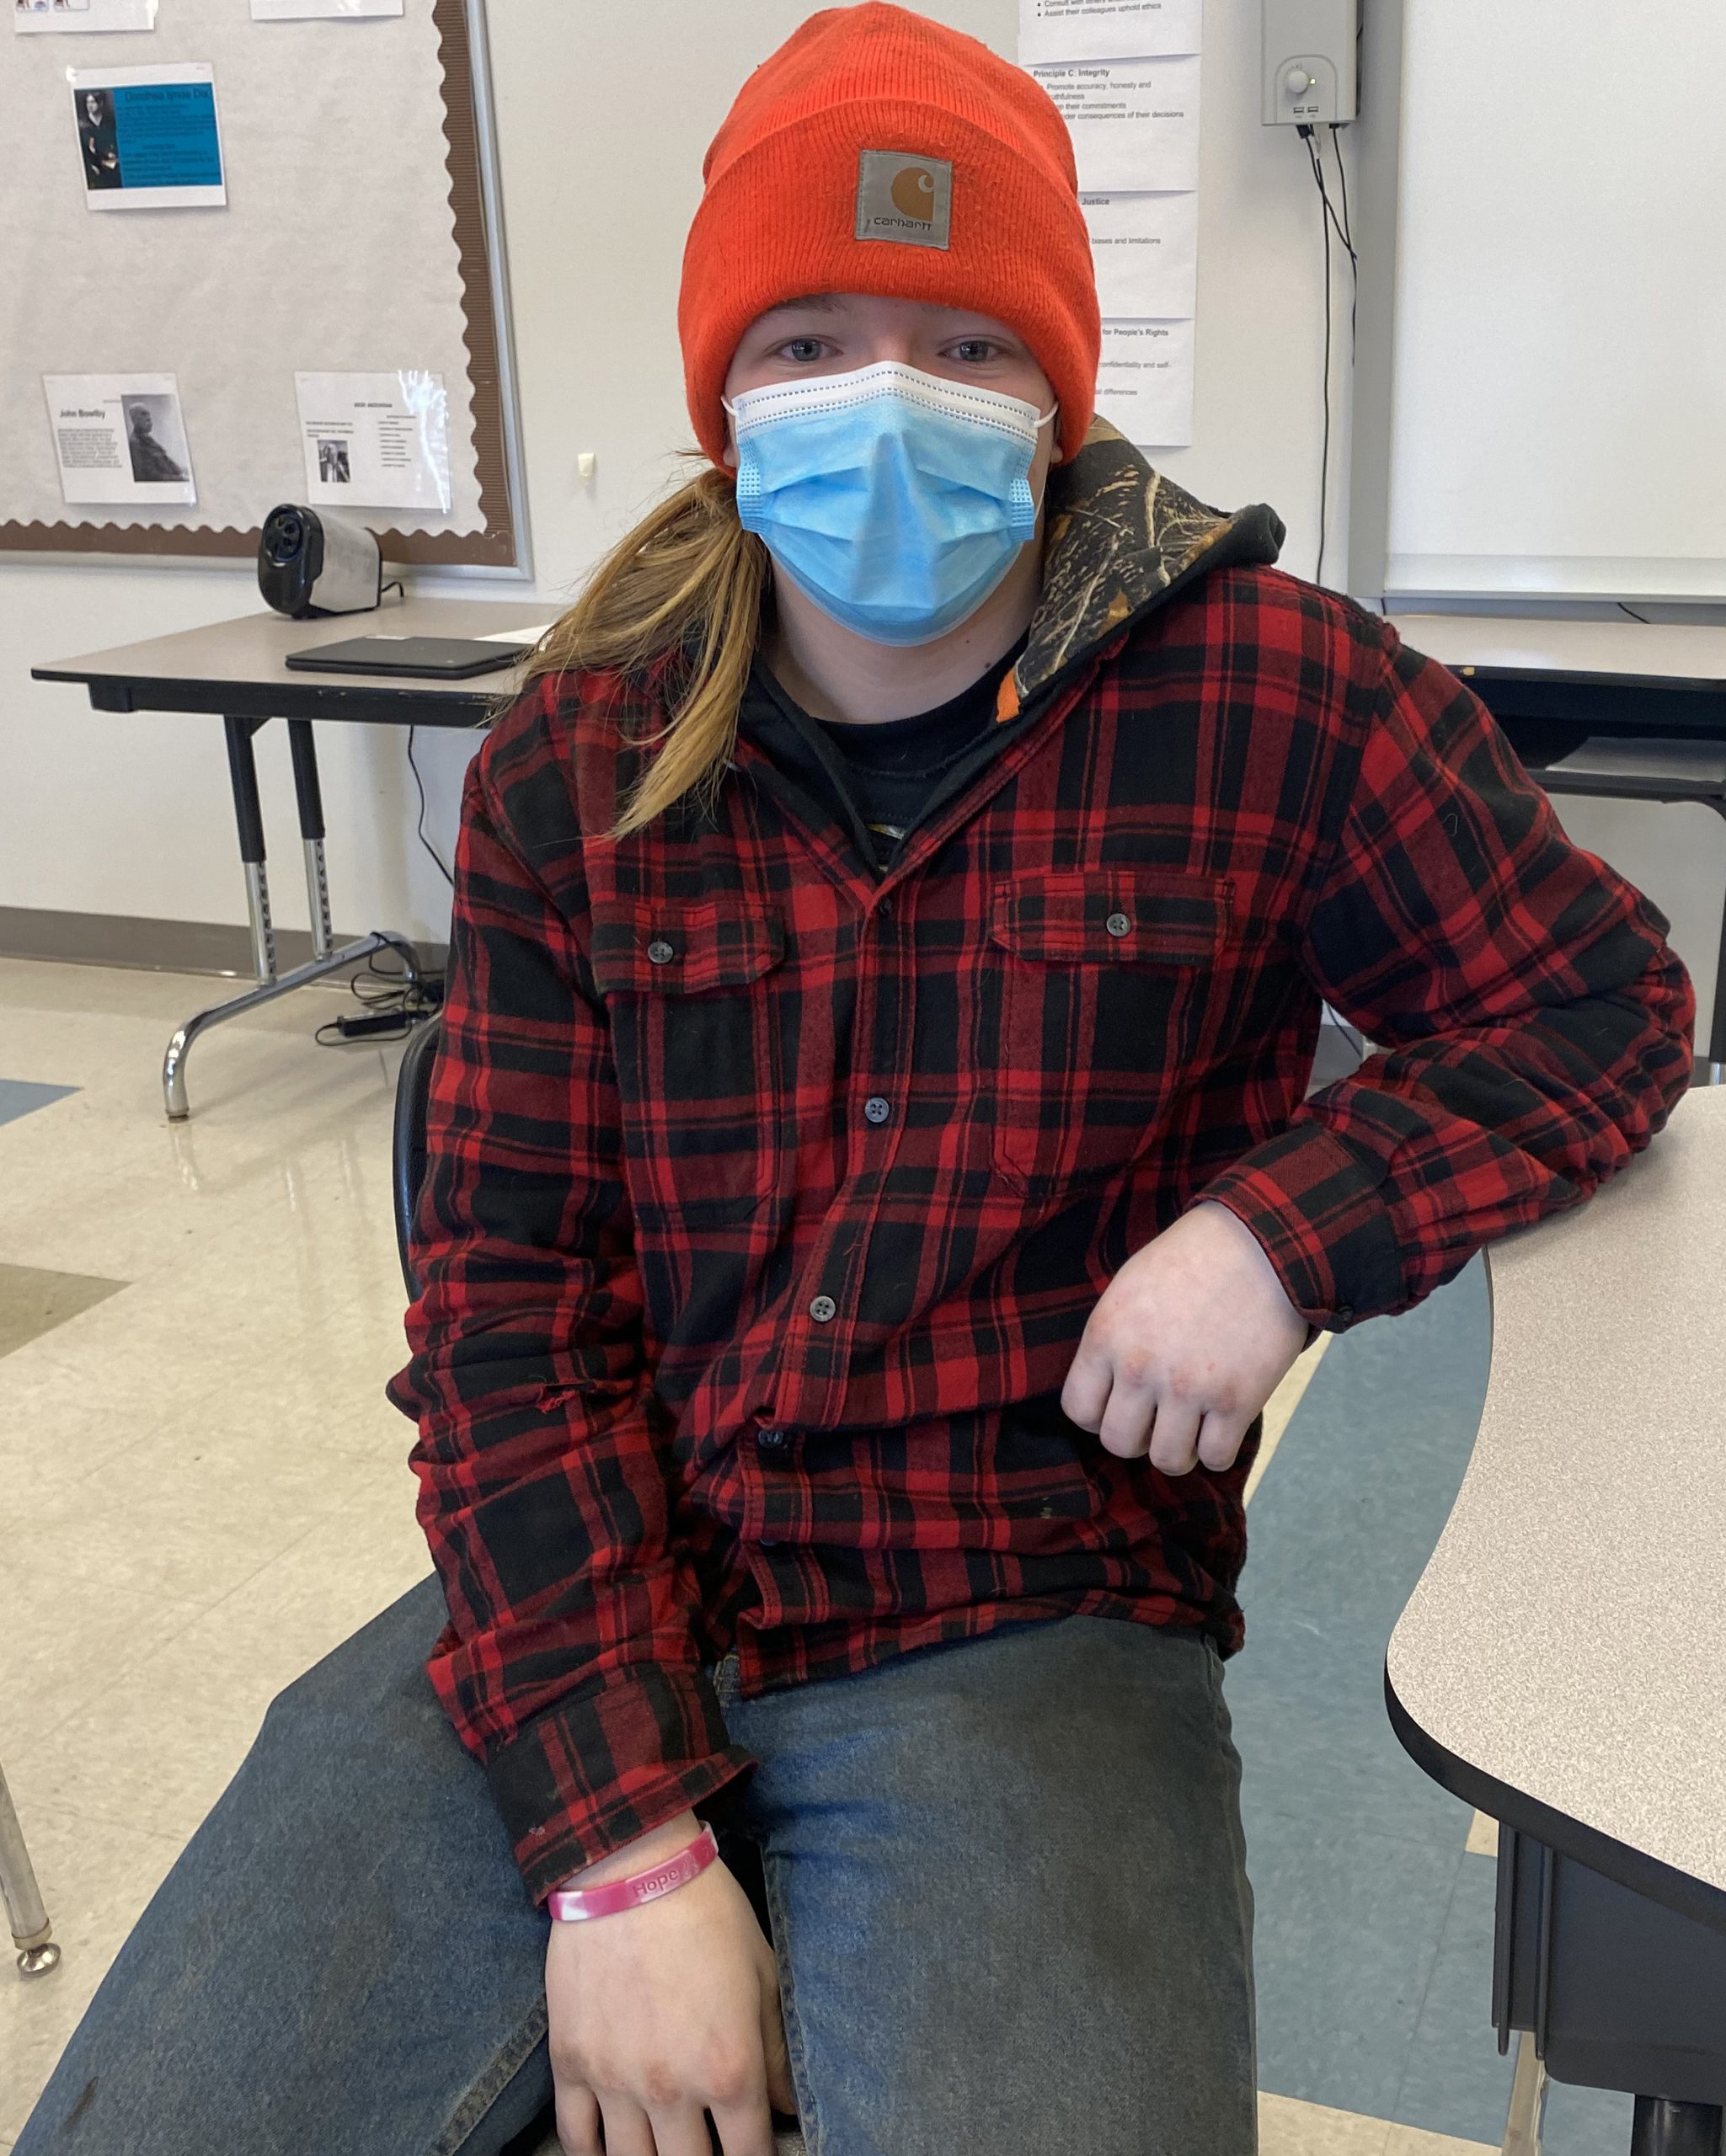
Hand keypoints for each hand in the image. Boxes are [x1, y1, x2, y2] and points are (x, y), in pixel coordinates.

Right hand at [546, 1809, 795, 2155]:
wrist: (631, 1868)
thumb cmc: (707, 1913)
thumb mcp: (762, 1974)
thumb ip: (777, 2052)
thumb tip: (788, 2107)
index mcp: (728, 2069)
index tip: (753, 2151)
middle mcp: (671, 2089)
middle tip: (707, 2141)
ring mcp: (614, 2081)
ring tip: (665, 2142)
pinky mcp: (571, 2063)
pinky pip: (575, 2136)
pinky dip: (592, 2152)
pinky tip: (611, 2146)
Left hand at [1061, 1200, 1308, 1475]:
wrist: (1262, 1246)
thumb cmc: (1193, 1261)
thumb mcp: (1128, 1288)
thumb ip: (1112, 1341)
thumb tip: (1105, 1390)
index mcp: (1106, 1336)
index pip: (1079, 1410)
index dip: (1099, 1414)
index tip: (1120, 1404)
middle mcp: (1140, 1368)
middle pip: (1118, 1443)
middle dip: (1137, 1436)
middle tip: (1158, 1416)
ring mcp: (1188, 1389)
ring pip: (1167, 1461)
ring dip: (1178, 1449)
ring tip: (1191, 1425)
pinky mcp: (1236, 1402)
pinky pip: (1215, 1458)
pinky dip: (1218, 1448)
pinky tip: (1222, 1422)